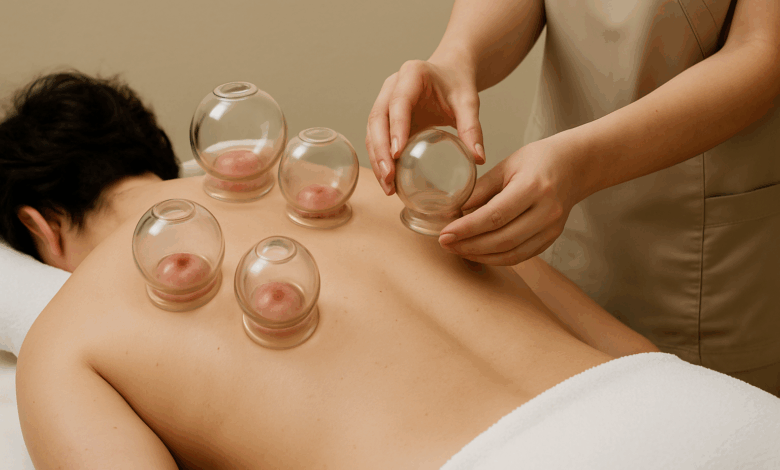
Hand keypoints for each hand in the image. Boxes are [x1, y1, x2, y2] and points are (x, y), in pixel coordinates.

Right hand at [365, 59, 485, 195]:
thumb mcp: (468, 102)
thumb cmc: (457, 84)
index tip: (397, 154)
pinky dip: (379, 158)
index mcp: (411, 74)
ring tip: (388, 185)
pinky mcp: (384, 116)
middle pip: (378, 118)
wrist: (450, 72)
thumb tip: (478, 159)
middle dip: (380, 150)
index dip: (396, 128)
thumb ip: (472, 128)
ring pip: (372, 130)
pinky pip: (376, 137)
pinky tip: (388, 178)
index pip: (398, 103)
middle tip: (389, 176)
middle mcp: (392, 86)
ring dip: (377, 158)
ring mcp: (384, 100)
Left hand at [438, 138, 585, 264]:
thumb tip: (454, 211)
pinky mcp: (551, 239)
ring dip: (480, 255)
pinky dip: (496, 258)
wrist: (575, 166)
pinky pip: (520, 256)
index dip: (467, 228)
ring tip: (457, 249)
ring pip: (511, 253)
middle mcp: (546, 211)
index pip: (495, 215)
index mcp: (533, 187)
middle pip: (502, 239)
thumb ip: (481, 189)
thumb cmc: (539, 160)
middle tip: (445, 243)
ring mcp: (551, 228)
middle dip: (469, 245)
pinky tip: (477, 253)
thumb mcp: (507, 165)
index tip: (445, 233)